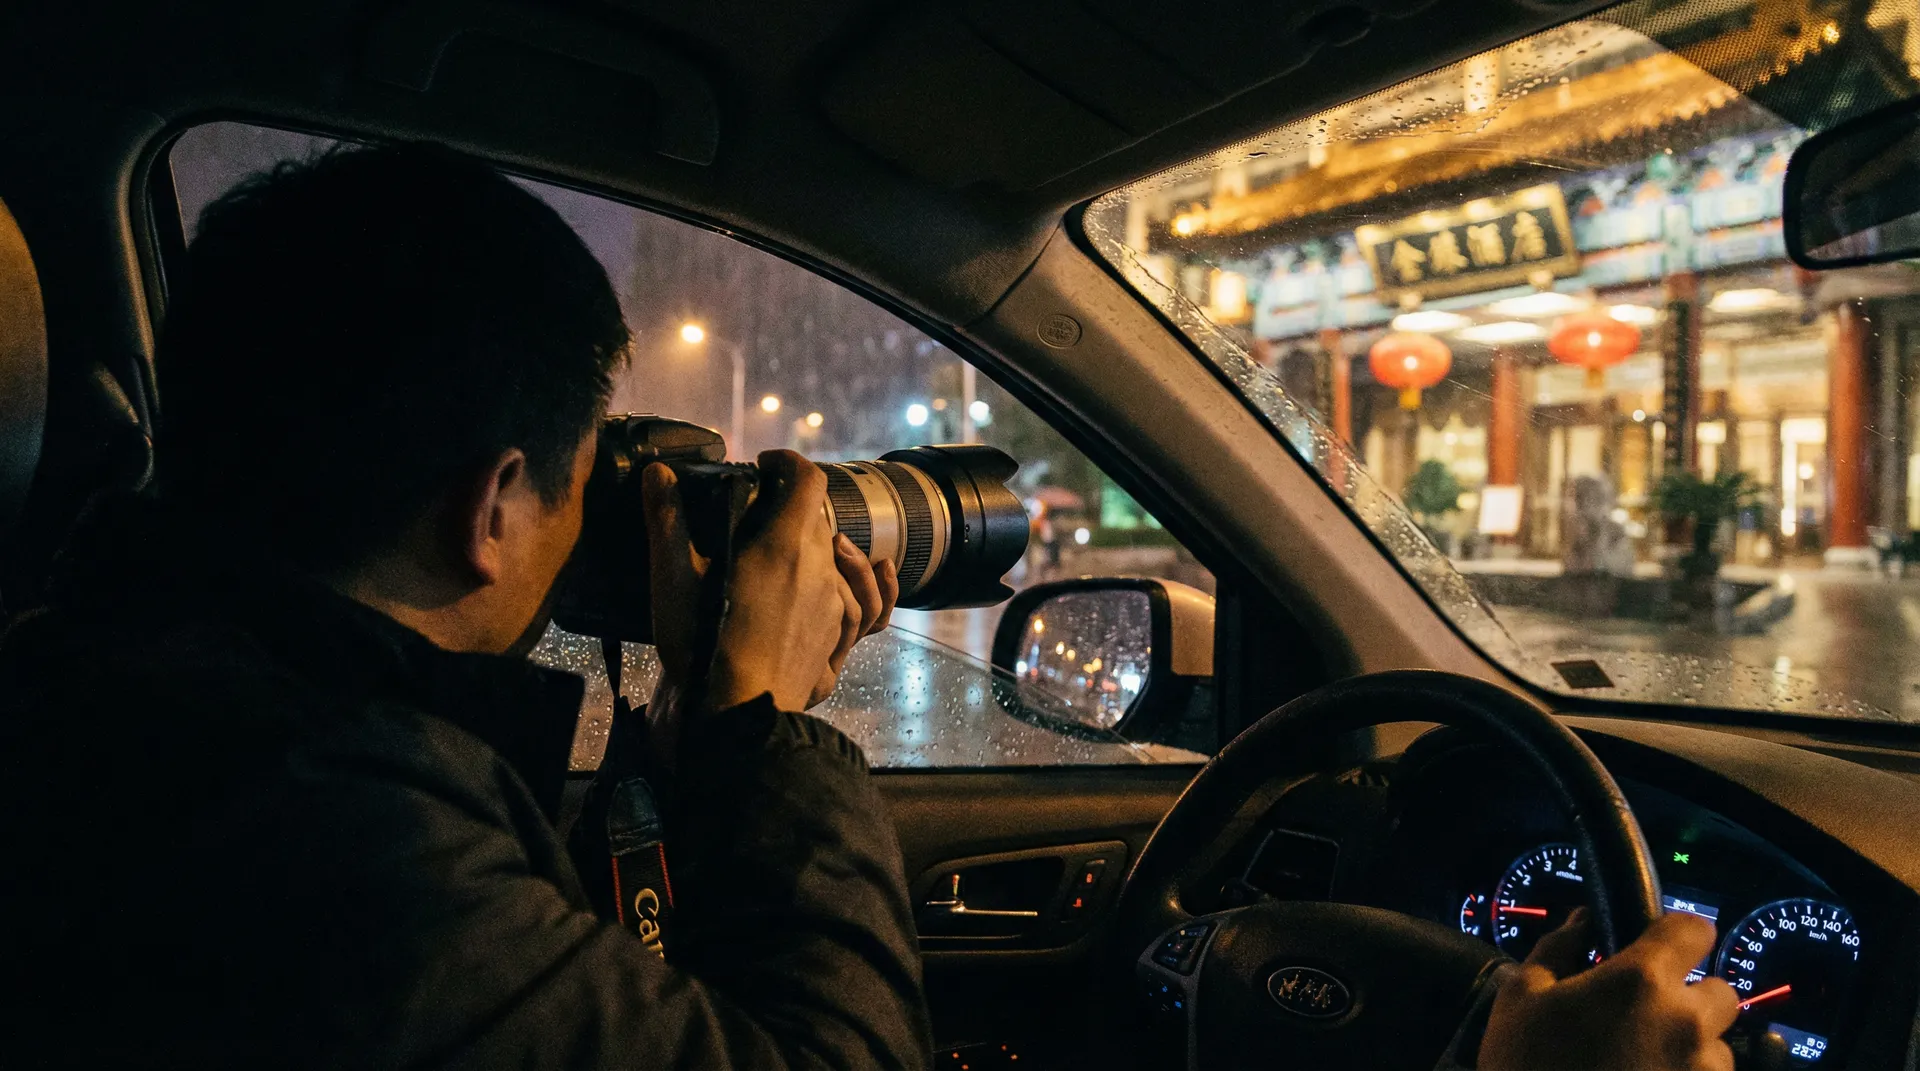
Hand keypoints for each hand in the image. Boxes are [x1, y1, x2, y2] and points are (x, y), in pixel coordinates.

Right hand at [642, 451, 898, 720]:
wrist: (739, 715)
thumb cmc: (703, 646)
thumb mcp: (673, 580)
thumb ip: (667, 521)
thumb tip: (657, 473)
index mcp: (785, 544)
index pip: (807, 480)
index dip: (788, 463)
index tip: (766, 464)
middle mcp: (819, 568)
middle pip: (817, 517)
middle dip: (790, 508)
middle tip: (755, 515)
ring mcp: (833, 604)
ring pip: (834, 557)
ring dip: (812, 546)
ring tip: (781, 553)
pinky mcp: (836, 635)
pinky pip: (847, 596)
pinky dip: (833, 582)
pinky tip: (814, 589)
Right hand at [1480, 909, 1738, 1070]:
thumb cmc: (1525, 1065)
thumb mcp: (1521, 997)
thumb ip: (1559, 947)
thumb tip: (1584, 920)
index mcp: (1641, 980)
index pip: (1695, 929)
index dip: (1678, 934)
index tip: (1660, 946)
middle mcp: (1685, 1021)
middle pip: (1719, 993)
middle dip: (1689, 999)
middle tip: (1644, 1017)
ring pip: (1719, 1046)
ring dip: (1693, 1047)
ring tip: (1644, 1062)